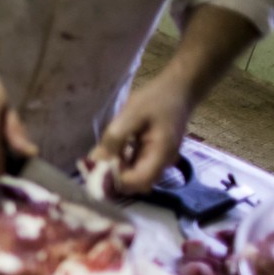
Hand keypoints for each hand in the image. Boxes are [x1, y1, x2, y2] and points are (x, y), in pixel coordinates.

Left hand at [91, 4, 258, 193]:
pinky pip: (135, 168)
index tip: (97, 168)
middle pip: (136, 185)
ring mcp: (159, 161)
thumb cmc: (156, 99)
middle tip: (95, 163)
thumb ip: (114, 138)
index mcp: (161, 155)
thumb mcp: (131, 114)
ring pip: (134, 178)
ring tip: (100, 156)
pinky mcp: (153, 156)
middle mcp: (162, 163)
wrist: (178, 89)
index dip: (116, 180)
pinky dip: (120, 164)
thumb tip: (95, 160)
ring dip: (115, 171)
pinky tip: (110, 152)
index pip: (138, 182)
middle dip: (113, 178)